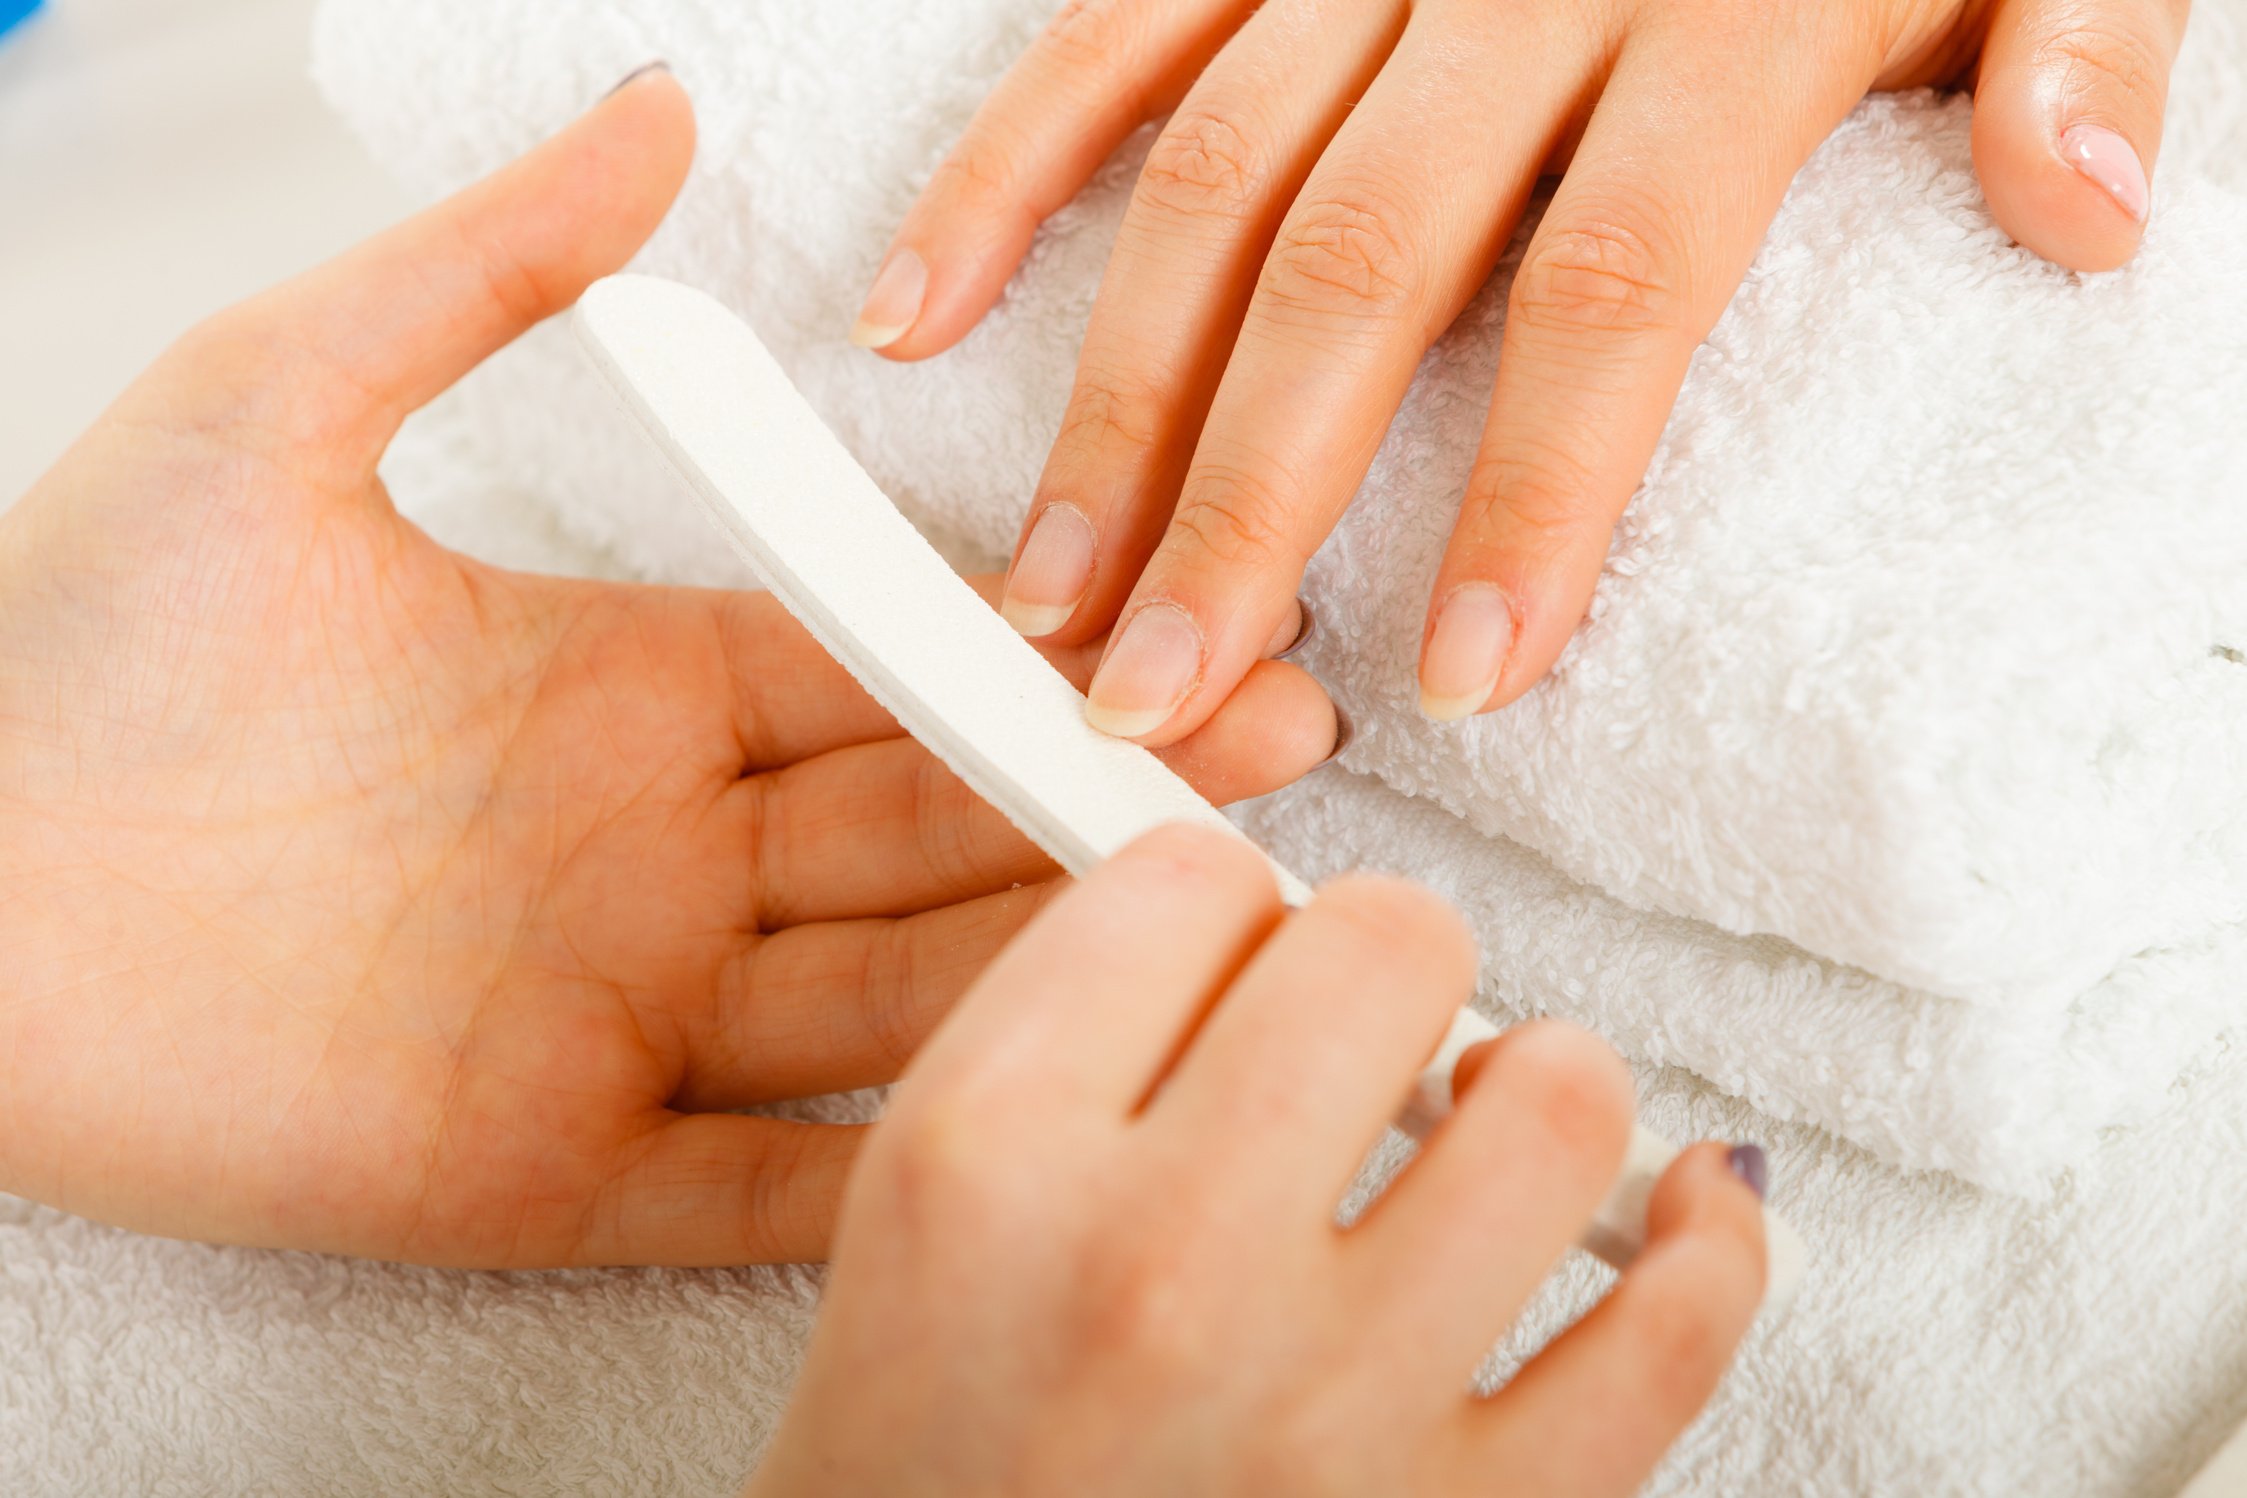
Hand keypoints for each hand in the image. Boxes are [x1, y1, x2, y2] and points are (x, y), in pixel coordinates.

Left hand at [0, 69, 1336, 1268]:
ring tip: (1223, 925)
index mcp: (634, 685)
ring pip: (887, 998)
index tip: (1192, 620)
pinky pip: (751, 1183)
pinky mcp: (546, 1175)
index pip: (890, 669)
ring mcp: (618, 1021)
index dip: (1041, 651)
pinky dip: (889, 1171)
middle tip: (1284, 748)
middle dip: (1109, 793)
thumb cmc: (71, 640)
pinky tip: (1043, 1135)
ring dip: (1050, 966)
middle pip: (931, 829)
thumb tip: (658, 108)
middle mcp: (660, 856)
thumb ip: (493, 273)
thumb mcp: (286, 397)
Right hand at [748, 826, 1766, 1497]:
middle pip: (1387, 945)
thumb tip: (1262, 919)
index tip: (1234, 954)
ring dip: (1534, 1088)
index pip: (1190, 882)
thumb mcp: (908, 1214)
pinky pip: (1675, 1332)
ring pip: (1558, 1103)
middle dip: (1378, 963)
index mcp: (991, 1162)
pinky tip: (1675, 1206)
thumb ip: (1065, 1035)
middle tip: (1353, 1031)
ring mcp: (1331, 1413)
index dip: (1223, 904)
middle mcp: (1159, 1270)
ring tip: (1479, 1128)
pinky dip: (1706, 1241)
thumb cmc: (928, 1479)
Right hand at [856, 0, 2187, 733]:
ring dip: (1117, 396)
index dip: (1537, 491)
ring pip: (1217, 178)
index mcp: (1730, 3)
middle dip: (1253, 495)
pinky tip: (918, 316)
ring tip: (1053, 590)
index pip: (1619, 281)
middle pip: (1364, 264)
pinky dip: (1009, 166)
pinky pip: (1114, 28)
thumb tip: (2077, 224)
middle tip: (1171, 691)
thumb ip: (2087, 37)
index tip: (1463, 681)